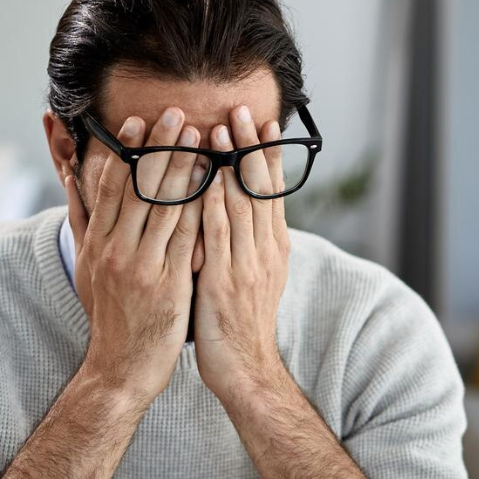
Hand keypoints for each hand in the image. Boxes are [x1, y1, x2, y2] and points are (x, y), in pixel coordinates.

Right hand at [65, 107, 204, 406]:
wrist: (121, 367)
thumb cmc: (109, 315)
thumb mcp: (86, 266)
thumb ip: (82, 219)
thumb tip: (71, 178)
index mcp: (97, 243)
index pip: (110, 187)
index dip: (125, 152)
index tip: (138, 122)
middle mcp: (116, 250)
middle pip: (139, 189)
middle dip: (160, 149)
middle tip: (178, 115)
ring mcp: (142, 267)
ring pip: (165, 208)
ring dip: (186, 169)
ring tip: (203, 139)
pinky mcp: (169, 285)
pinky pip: (187, 239)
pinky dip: (200, 208)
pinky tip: (216, 186)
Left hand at [194, 105, 291, 406]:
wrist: (244, 368)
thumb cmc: (240, 324)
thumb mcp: (252, 277)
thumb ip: (247, 243)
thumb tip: (240, 212)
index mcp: (272, 249)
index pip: (270, 192)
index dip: (266, 156)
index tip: (263, 123)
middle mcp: (264, 251)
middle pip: (258, 190)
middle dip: (249, 147)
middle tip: (242, 110)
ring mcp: (246, 265)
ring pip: (240, 205)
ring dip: (229, 164)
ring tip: (221, 129)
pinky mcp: (224, 281)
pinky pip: (218, 236)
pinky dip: (213, 204)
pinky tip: (205, 179)